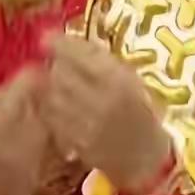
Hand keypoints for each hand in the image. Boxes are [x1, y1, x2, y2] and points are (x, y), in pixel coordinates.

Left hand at [40, 34, 171, 192]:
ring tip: (66, 90)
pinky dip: (53, 109)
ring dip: (54, 88)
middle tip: (63, 68)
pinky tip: (64, 109)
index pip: (80, 53)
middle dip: (57, 66)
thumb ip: (97, 58)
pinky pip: (52, 117)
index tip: (47, 38)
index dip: (59, 43)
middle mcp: (103, 100)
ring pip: (53, 94)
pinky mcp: (76, 141)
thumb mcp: (129, 79)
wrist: (147, 157)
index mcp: (121, 81)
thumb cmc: (139, 111)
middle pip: (61, 71)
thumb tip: (56, 37)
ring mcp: (88, 123)